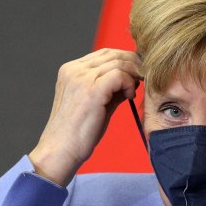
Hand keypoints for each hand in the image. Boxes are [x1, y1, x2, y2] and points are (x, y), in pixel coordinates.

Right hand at [29, 49, 141, 185]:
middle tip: (145, 78)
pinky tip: (129, 96)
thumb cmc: (77, 132)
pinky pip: (119, 75)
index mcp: (71, 70)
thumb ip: (110, 88)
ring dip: (133, 75)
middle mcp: (74, 70)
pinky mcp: (91, 90)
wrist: (60, 151)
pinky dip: (128, 83)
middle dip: (133, 64)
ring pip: (118, 63)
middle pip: (113, 54)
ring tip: (133, 91)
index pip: (105, 53)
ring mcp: (81, 78)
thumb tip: (130, 80)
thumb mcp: (95, 103)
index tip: (138, 73)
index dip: (125, 60)